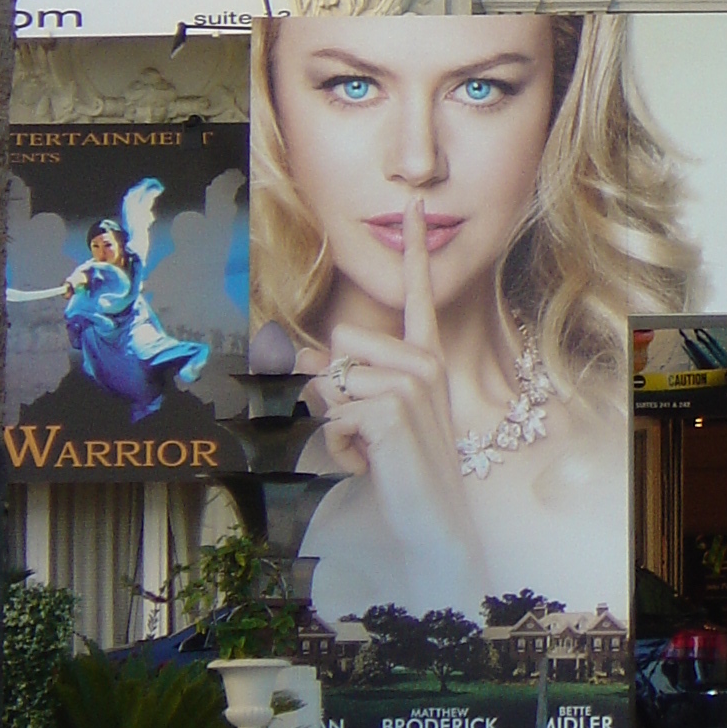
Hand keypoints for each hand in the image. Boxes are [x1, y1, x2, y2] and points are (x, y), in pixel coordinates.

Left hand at [316, 201, 483, 601]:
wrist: (433, 522)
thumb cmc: (402, 473)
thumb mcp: (374, 420)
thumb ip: (343, 384)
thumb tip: (292, 363)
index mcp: (426, 358)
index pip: (419, 295)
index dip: (414, 248)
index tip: (412, 205)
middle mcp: (423, 363)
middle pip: (342, 341)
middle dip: (332, 388)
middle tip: (364, 432)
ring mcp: (411, 383)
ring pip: (329, 379)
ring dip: (332, 425)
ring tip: (368, 452)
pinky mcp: (390, 408)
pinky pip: (330, 414)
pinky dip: (336, 448)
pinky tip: (370, 466)